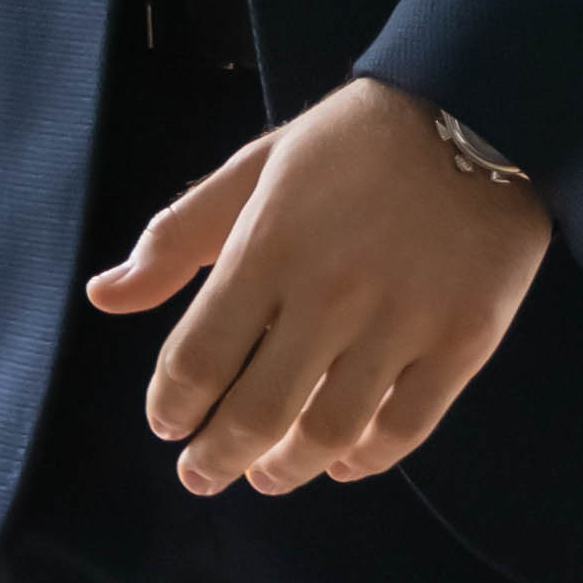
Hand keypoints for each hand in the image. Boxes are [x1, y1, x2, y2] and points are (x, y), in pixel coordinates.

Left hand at [90, 73, 554, 492]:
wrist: (479, 107)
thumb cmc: (353, 141)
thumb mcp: (255, 169)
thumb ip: (178, 237)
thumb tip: (103, 297)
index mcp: (268, 246)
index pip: (198, 359)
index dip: (173, 406)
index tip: (168, 423)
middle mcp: (330, 293)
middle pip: (257, 413)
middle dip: (216, 458)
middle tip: (202, 475)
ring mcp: (402, 321)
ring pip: (328, 433)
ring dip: (286, 470)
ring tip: (268, 475)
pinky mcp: (463, 341)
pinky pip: (404, 429)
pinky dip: (364, 460)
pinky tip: (342, 461)